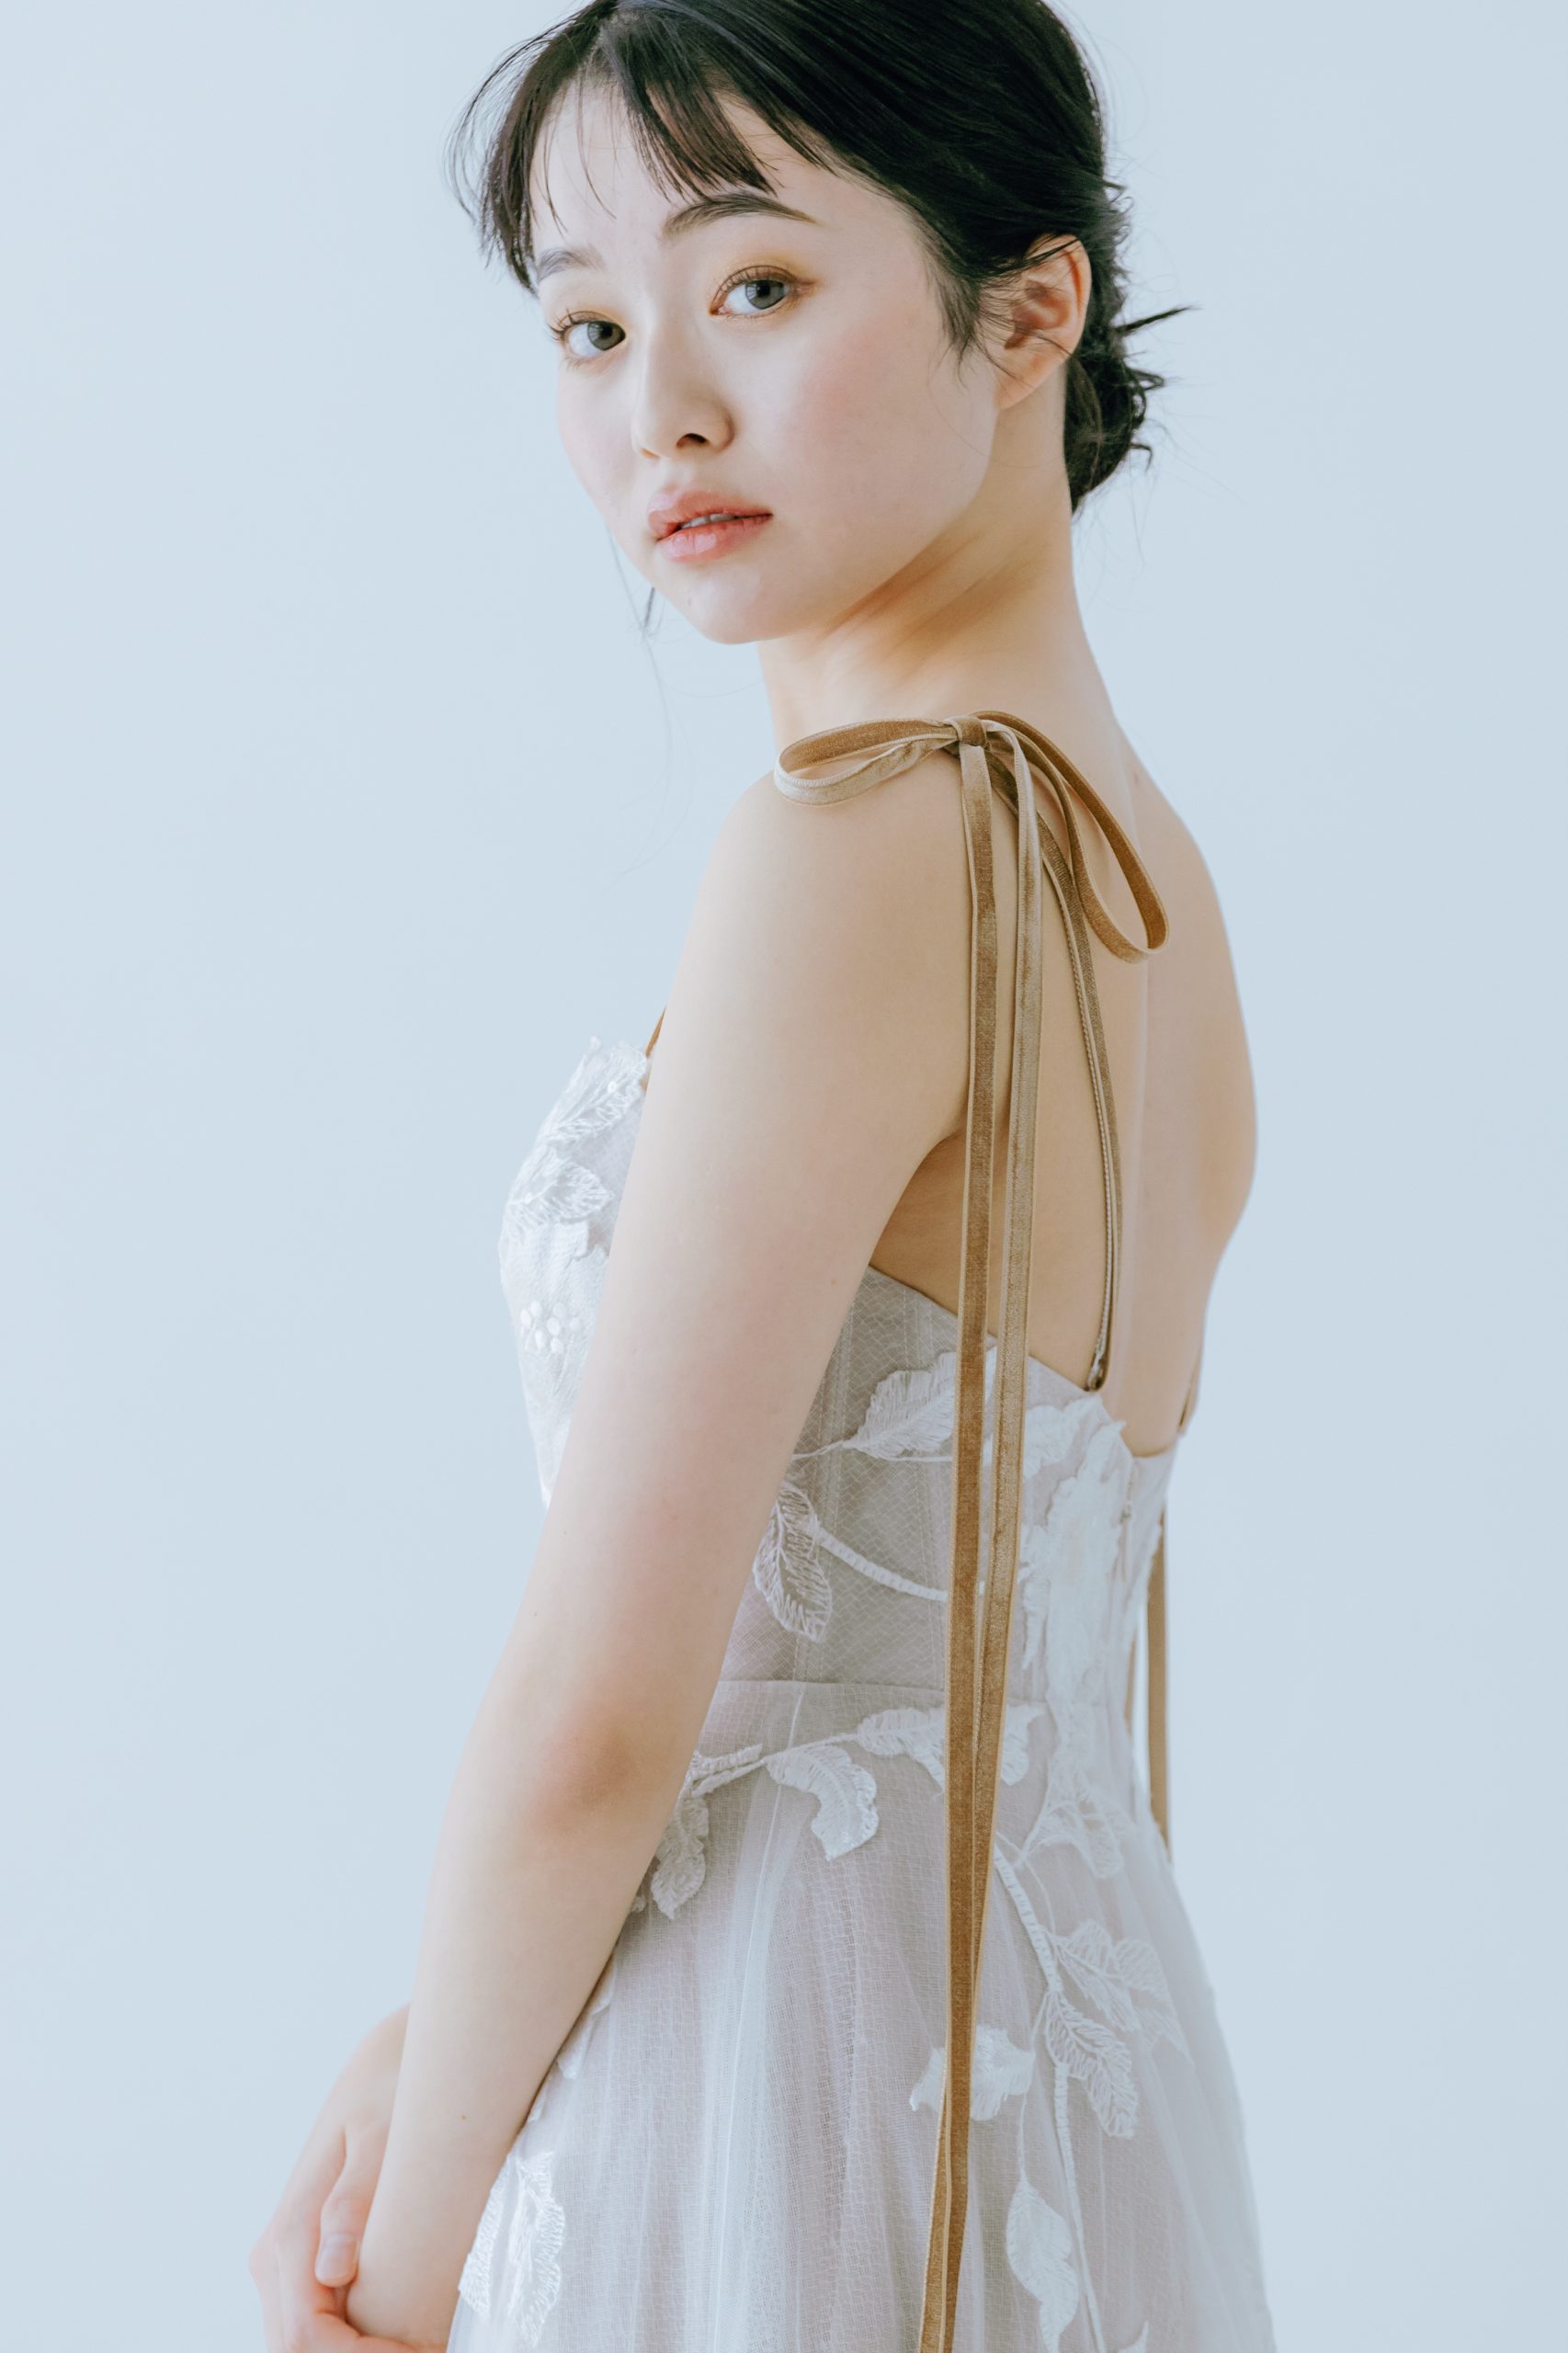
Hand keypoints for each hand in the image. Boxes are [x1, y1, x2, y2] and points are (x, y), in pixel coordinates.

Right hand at [250, 2004, 441, 2351]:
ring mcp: (287, 2261)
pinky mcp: (306, 2260)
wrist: (389, 2058)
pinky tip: (401, 2332)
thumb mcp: (384, 2134)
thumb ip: (354, 2200)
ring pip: (302, 2342)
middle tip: (427, 2347)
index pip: (306, 2337)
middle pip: (298, 2350)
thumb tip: (331, 2271)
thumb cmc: (393, 2088)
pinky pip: (317, 2322)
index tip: (419, 2352)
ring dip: (354, 2351)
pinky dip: (352, 2340)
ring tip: (421, 2340)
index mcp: (291, 2232)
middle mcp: (275, 2256)